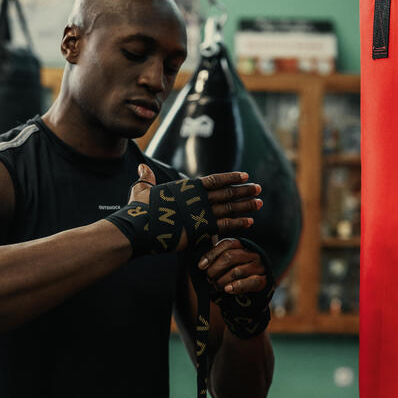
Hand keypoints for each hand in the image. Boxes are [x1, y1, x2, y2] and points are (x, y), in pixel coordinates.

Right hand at [129, 164, 262, 237]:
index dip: (231, 177)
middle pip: (227, 192)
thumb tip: (142, 168)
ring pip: (229, 207)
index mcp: (187, 187)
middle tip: (258, 188)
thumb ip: (146, 179)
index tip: (245, 175)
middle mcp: (198, 197)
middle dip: (244, 190)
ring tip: (259, 202)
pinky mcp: (202, 229)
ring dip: (246, 205)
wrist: (139, 228)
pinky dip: (238, 223)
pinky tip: (249, 221)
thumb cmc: (139, 210)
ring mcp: (201, 213)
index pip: (215, 179)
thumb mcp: (142, 190)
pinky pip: (225, 225)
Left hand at [197, 238, 268, 293]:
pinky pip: (250, 282)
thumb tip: (202, 263)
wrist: (250, 294)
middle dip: (215, 269)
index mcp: (242, 246)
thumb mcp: (225, 265)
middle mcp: (252, 253)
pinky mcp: (264, 280)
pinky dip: (237, 286)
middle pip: (229, 257)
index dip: (211, 255)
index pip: (226, 244)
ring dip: (222, 281)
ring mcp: (259, 267)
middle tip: (209, 278)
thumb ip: (216, 259)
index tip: (201, 266)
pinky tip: (228, 289)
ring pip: (236, 271)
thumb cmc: (233, 276)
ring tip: (216, 286)